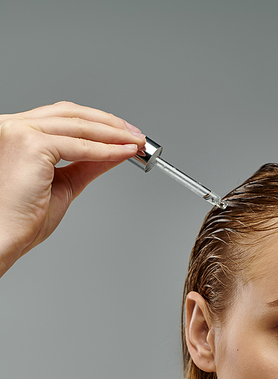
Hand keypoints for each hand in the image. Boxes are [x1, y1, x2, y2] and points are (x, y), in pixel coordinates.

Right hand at [0, 101, 144, 275]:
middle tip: (135, 135)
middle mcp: (14, 126)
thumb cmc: (22, 217)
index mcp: (17, 133)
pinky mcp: (31, 144)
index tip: (122, 132)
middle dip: (109, 124)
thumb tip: (113, 153)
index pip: (62, 117)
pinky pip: (80, 146)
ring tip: (135, 142)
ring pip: (79, 126)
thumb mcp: (64, 185)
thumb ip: (87, 165)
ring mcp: (21, 132)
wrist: (4, 236)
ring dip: (112, 134)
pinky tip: (123, 152)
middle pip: (71, 114)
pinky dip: (106, 150)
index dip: (96, 122)